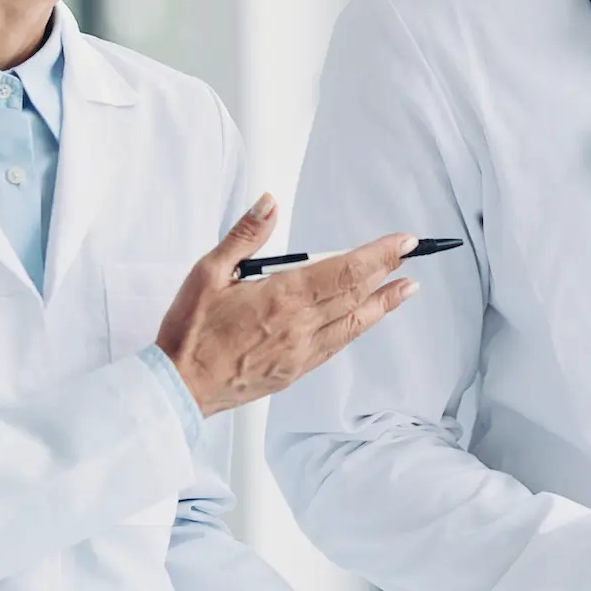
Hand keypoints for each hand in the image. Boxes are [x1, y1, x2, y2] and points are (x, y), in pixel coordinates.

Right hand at [155, 195, 420, 415]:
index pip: (344, 270)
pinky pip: (336, 346)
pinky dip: (358, 328)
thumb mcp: (207, 272)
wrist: (178, 387)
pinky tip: (366, 320)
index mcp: (280, 297)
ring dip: (384, 303)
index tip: (403, 241)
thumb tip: (269, 204)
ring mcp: (300, 352)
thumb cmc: (189, 332)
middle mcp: (298, 326)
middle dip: (387, 271)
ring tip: (407, 288)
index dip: (379, 254)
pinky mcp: (295, 371)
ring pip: (353, 324)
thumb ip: (245, 236)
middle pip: (355, 294)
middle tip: (412, 254)